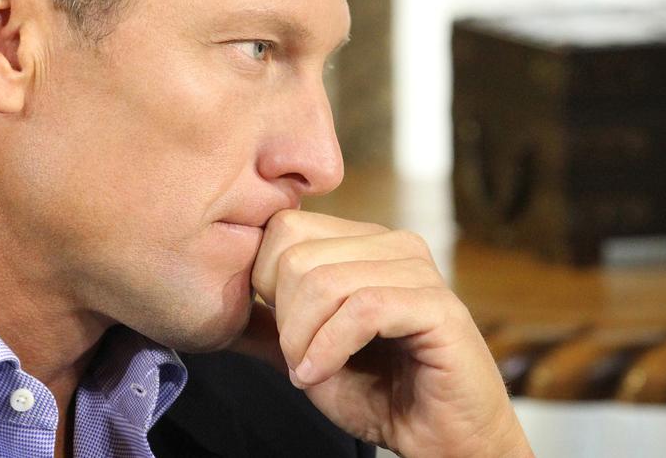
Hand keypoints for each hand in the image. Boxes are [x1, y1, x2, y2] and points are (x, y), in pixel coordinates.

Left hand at [230, 209, 532, 457]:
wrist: (444, 442)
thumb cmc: (383, 397)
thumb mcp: (310, 355)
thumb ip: (273, 325)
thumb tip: (221, 299)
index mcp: (362, 244)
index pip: (285, 228)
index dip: (264, 283)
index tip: (280, 334)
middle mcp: (392, 244)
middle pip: (296, 253)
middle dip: (283, 318)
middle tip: (297, 360)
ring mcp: (419, 270)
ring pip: (325, 280)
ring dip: (303, 339)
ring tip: (310, 372)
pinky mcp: (437, 305)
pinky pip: (362, 309)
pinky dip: (329, 348)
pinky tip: (321, 374)